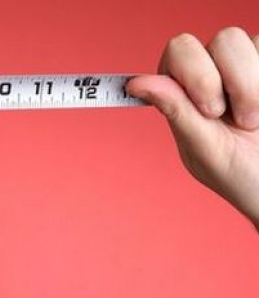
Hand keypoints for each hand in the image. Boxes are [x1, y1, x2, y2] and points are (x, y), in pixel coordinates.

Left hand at [127, 28, 258, 226]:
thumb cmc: (240, 174)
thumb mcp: (204, 149)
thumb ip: (176, 111)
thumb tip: (136, 84)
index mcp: (186, 93)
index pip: (179, 50)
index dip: (194, 73)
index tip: (209, 113)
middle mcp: (217, 73)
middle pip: (220, 39)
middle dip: (229, 79)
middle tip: (233, 119)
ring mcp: (247, 68)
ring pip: (243, 40)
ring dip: (251, 87)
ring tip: (253, 121)